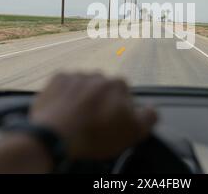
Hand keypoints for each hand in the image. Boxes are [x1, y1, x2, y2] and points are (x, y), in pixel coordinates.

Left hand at [30, 73, 156, 159]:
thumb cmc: (96, 134)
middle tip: (93, 122)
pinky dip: (65, 95)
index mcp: (119, 84)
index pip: (125, 96)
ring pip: (84, 86)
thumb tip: (152, 109)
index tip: (110, 123)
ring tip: (77, 117)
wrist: (56, 133)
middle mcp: (99, 74)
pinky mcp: (57, 78)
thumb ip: (149, 117)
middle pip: (104, 89)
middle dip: (101, 102)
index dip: (119, 111)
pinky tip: (64, 110)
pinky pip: (65, 85)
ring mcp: (77, 75)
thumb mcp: (133, 132)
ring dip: (83, 97)